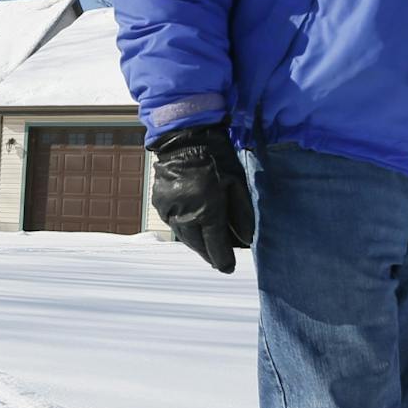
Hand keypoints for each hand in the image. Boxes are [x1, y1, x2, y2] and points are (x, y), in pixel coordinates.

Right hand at [148, 123, 254, 272]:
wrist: (185, 138)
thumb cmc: (217, 157)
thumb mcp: (237, 184)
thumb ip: (242, 215)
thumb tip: (246, 240)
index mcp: (207, 209)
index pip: (215, 245)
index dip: (223, 259)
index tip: (229, 269)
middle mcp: (185, 215)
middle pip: (198, 245)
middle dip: (210, 254)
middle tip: (219, 260)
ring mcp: (169, 211)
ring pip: (184, 237)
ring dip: (197, 243)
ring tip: (208, 247)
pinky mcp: (160, 205)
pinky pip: (174, 225)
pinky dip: (185, 230)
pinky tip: (194, 228)